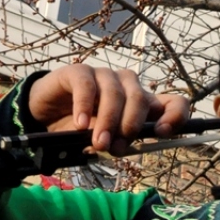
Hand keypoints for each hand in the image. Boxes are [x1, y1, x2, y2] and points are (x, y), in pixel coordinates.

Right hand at [28, 64, 191, 153]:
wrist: (44, 116)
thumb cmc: (81, 129)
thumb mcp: (105, 140)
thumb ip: (117, 142)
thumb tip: (122, 147)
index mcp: (142, 103)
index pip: (173, 102)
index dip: (175, 115)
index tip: (162, 132)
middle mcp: (127, 85)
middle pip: (140, 99)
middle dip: (130, 126)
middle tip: (115, 148)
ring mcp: (104, 76)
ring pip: (115, 93)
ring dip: (108, 121)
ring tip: (98, 142)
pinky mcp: (79, 71)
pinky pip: (88, 86)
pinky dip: (85, 106)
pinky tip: (80, 123)